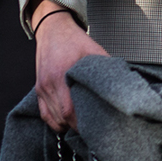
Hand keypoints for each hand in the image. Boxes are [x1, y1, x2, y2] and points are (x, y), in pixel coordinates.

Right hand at [32, 5, 107, 131]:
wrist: (53, 30)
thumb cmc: (74, 40)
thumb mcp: (95, 51)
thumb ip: (106, 69)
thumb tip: (122, 85)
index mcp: (61, 76)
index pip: (69, 111)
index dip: (82, 124)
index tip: (96, 128)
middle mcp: (49, 85)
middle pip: (61, 118)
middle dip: (78, 127)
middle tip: (94, 130)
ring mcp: (42, 88)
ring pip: (53, 118)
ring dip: (67, 125)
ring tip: (83, 126)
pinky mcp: (39, 90)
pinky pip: (45, 114)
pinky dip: (56, 121)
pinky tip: (68, 122)